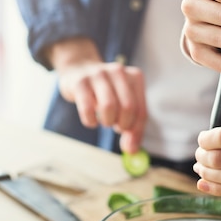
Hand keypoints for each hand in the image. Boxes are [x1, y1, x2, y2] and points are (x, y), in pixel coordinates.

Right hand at [46, 37, 146, 153]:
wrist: (79, 70)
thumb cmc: (105, 92)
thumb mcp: (123, 104)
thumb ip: (132, 127)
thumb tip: (132, 150)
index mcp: (135, 77)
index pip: (141, 110)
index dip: (136, 131)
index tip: (130, 146)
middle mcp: (118, 72)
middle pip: (128, 107)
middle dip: (123, 125)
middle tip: (116, 127)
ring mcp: (98, 74)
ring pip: (109, 106)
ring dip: (107, 121)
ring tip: (105, 121)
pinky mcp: (80, 82)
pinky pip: (88, 109)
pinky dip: (90, 121)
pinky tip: (92, 120)